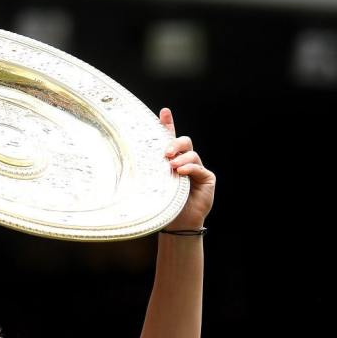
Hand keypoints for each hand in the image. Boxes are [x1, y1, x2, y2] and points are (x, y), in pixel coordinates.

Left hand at [160, 107, 215, 229]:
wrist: (176, 225)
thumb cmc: (162, 205)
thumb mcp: (152, 185)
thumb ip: (149, 171)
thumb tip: (130, 159)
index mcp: (170, 161)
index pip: (170, 139)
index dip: (168, 124)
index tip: (164, 112)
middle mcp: (185, 162)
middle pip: (184, 142)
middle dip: (174, 143)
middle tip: (165, 153)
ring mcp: (197, 169)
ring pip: (191, 154)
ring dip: (181, 158)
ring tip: (172, 168)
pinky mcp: (207, 178)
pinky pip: (199, 168)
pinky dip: (190, 168)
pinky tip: (181, 172)